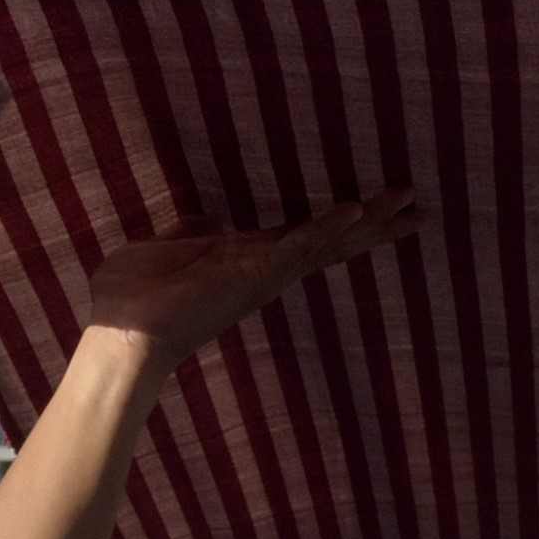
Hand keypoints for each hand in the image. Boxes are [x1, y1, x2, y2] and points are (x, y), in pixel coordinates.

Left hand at [77, 191, 421, 367]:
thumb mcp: (162, 248)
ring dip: (368, 222)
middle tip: (417, 209)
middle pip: (333, 242)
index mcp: (246, 260)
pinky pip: (300, 246)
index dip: (340, 223)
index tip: (371, 209)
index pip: (305, 237)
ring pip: (328, 241)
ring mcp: (264, 273)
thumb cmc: (132, 298)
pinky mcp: (254, 272)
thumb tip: (207, 218)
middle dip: (375, 226)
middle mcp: (265, 269)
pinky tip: (358, 210)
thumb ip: (188, 233)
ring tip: (407, 204)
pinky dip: (328, 227)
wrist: (121, 334)